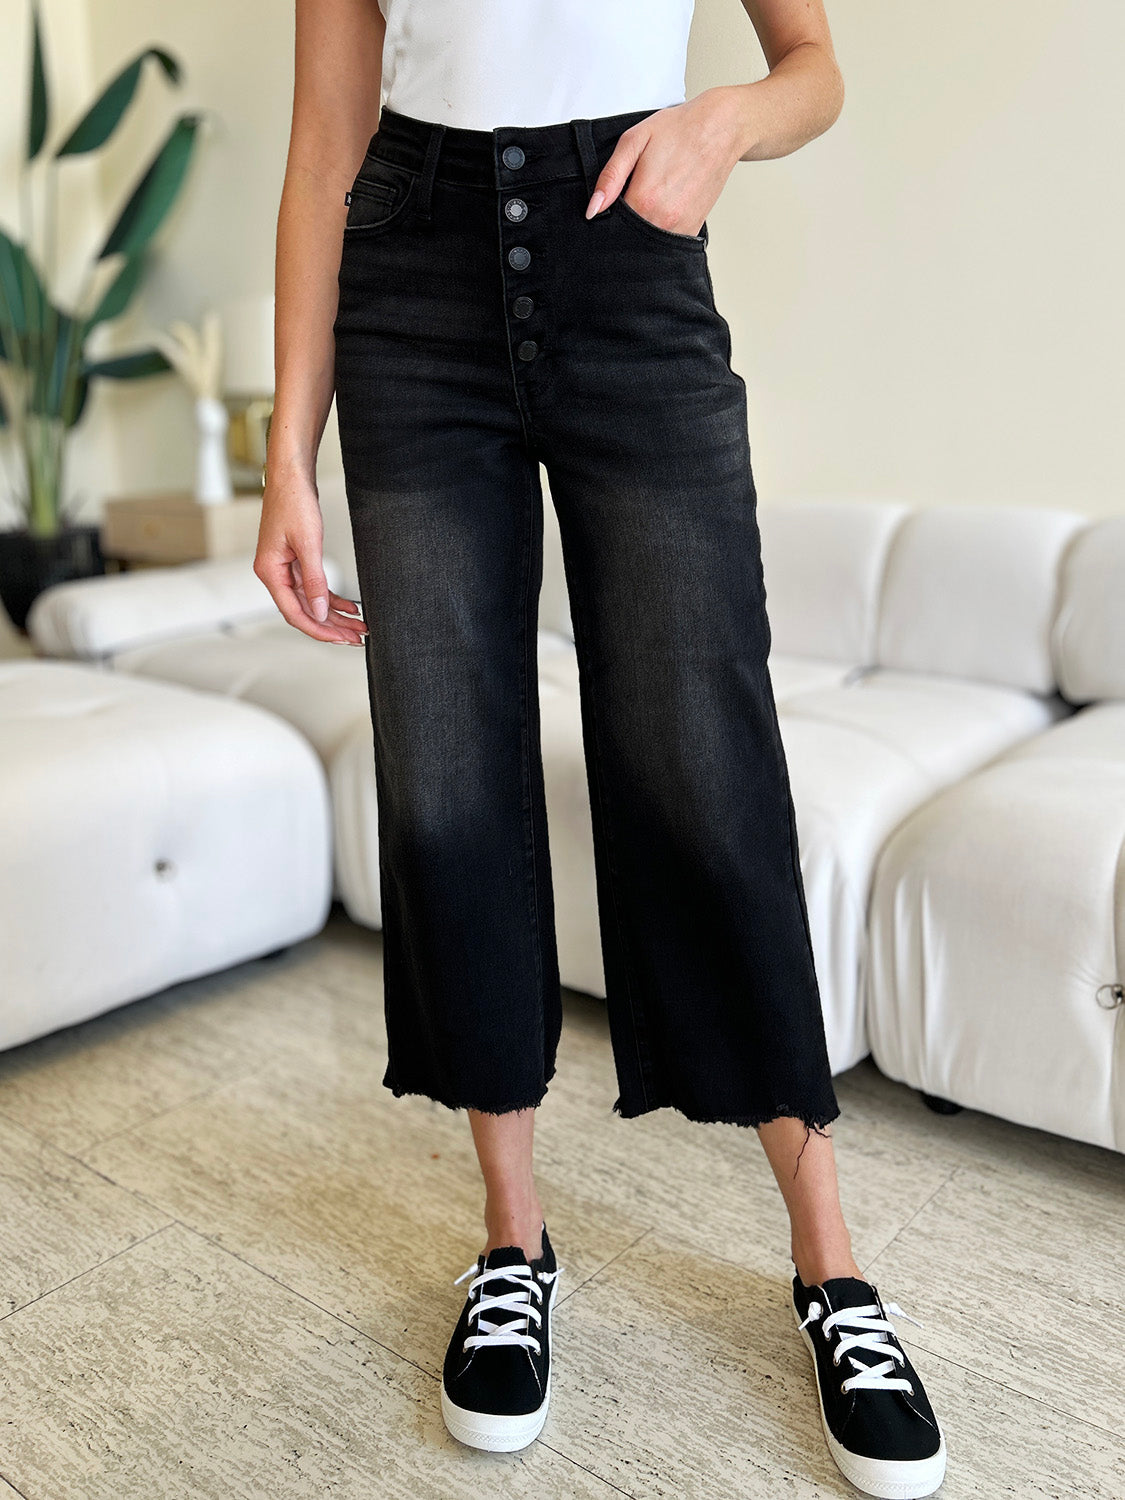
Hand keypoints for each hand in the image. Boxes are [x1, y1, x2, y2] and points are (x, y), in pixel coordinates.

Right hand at [253, 458, 367, 645]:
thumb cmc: (294, 502)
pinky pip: (313, 587)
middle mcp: (274, 574)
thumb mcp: (308, 543)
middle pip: (304, 611)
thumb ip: (314, 580)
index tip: (342, 638)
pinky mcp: (295, 561)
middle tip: (356, 638)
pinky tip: (350, 607)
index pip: (294, 613)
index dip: (319, 629)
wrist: (291, 476)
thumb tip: (321, 611)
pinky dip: (331, 598)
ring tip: (359, 626)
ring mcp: (284, 568)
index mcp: (270, 572)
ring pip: (311, 602)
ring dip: (335, 615)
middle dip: (331, 626)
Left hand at [585, 88, 745, 237]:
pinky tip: (664, 204)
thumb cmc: (679, 130)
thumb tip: (593, 209)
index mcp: (644, 199)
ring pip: (648, 241)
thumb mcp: (633, 142)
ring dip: (643, 226)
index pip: (611, 224)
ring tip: (653, 195)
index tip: (614, 198)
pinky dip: (659, 228)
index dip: (606, 213)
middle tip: (635, 191)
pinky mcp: (692, 229)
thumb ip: (610, 177)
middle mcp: (662, 220)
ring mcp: (679, 228)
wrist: (721, 128)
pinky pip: (666, 240)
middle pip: (629, 236)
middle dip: (624, 223)